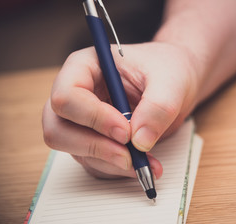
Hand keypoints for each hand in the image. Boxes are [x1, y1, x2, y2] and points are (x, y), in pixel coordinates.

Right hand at [42, 42, 199, 178]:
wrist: (176, 83)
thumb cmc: (167, 69)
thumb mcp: (170, 80)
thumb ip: (157, 106)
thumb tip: (139, 141)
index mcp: (85, 67)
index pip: (67, 96)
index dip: (93, 117)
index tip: (125, 131)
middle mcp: (77, 95)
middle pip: (58, 129)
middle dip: (94, 147)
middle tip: (130, 155)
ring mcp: (83, 120)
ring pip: (76, 151)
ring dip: (111, 163)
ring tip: (147, 163)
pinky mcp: (96, 139)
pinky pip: (95, 162)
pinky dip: (118, 169)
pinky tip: (144, 164)